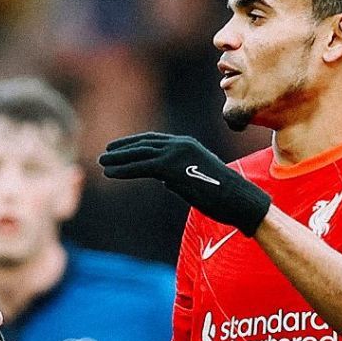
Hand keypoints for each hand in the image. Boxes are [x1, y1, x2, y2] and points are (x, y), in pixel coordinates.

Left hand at [99, 132, 270, 235]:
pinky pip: (142, 167)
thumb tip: (164, 180)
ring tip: (102, 164)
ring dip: (118, 159)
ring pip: (140, 154)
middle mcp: (180, 144)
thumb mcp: (195, 180)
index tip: (118, 149)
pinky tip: (110, 174)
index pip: (154, 141)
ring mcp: (176, 153)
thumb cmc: (221, 195)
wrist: (238, 199)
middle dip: (122, 149)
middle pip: (144, 144)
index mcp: (186, 145)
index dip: (134, 144)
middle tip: (105, 155)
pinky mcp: (172, 167)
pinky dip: (124, 170)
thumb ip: (178, 176)